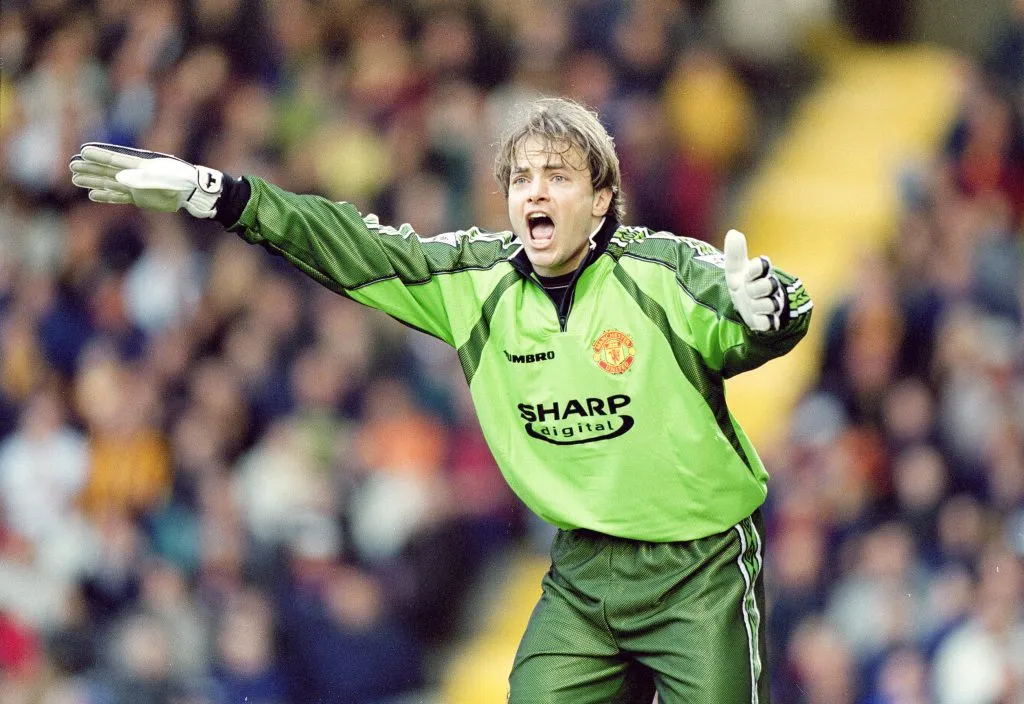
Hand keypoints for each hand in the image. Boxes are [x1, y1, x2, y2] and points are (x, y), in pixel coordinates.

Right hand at [69, 143, 222, 218]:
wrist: (194, 192)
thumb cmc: (182, 181)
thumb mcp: (164, 178)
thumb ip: (141, 178)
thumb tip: (119, 178)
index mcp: (141, 163)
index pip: (116, 158)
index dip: (100, 156)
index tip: (83, 151)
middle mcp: (135, 172)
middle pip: (108, 169)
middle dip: (90, 168)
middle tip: (71, 165)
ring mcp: (136, 185)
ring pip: (110, 183)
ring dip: (93, 181)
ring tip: (75, 178)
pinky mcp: (140, 197)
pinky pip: (118, 197)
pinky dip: (106, 196)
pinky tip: (92, 195)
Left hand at [723, 229, 784, 331]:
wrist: (748, 307)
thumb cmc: (745, 284)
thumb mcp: (736, 271)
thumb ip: (735, 254)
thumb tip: (734, 232)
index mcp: (760, 273)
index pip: (762, 266)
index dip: (757, 267)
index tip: (750, 269)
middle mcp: (768, 288)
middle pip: (768, 285)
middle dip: (757, 287)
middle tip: (747, 289)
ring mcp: (770, 305)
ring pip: (770, 304)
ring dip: (759, 304)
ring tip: (752, 304)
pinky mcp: (768, 322)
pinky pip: (768, 323)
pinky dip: (763, 322)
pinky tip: (756, 320)